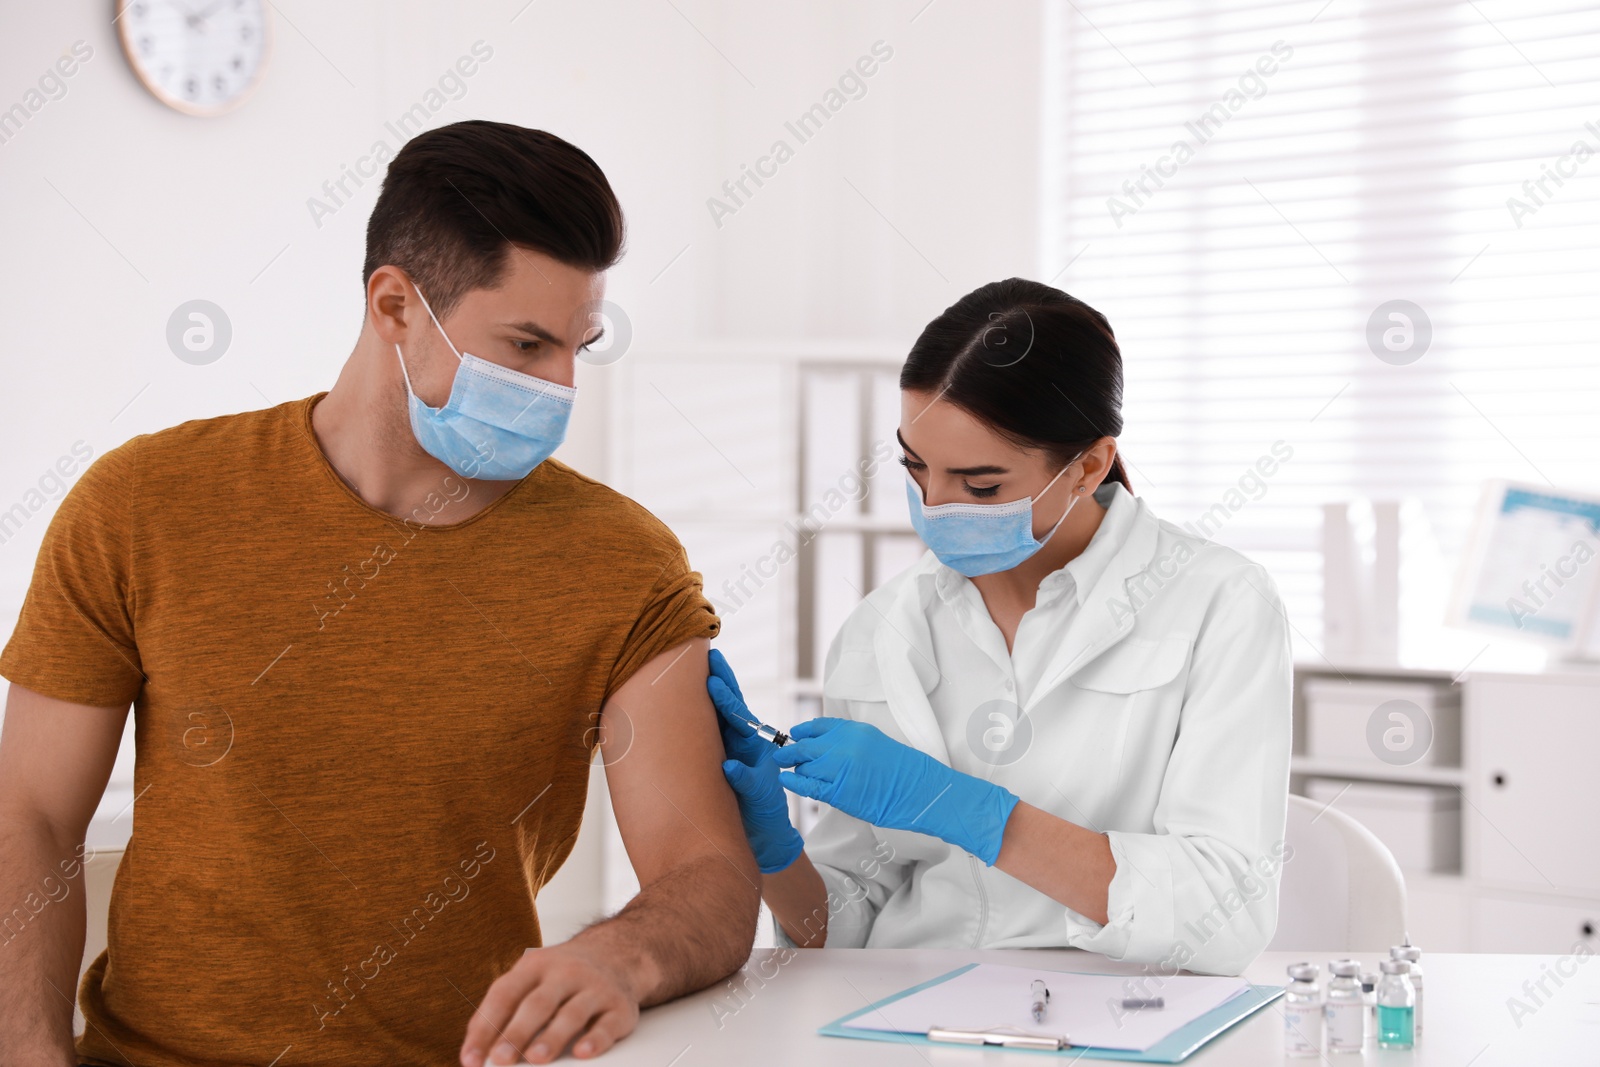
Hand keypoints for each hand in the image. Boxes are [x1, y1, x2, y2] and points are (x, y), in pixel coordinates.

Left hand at [459, 941, 639, 1064]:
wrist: (619, 952)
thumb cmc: (562, 976)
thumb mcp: (531, 977)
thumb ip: (504, 1008)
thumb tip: (474, 1050)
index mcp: (535, 966)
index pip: (504, 995)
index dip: (484, 1027)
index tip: (471, 1059)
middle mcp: (565, 973)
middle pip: (538, 1004)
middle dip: (517, 1032)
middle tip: (500, 1059)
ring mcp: (595, 988)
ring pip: (572, 1013)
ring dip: (552, 1037)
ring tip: (536, 1058)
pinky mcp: (619, 1007)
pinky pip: (607, 1024)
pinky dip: (596, 1039)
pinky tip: (583, 1052)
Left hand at [707, 650, 803, 872]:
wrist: (763, 839)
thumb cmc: (736, 806)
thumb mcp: (717, 780)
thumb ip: (708, 758)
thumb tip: (673, 741)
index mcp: (736, 742)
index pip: (726, 707)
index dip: (718, 684)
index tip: (706, 661)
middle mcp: (747, 747)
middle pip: (736, 710)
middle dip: (724, 683)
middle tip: (711, 660)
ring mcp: (757, 765)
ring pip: (743, 732)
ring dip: (729, 710)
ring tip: (714, 687)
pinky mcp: (763, 791)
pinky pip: (751, 781)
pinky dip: (740, 773)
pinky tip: (728, 766)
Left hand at [770, 718, 1019, 865]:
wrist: (922, 790)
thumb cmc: (904, 771)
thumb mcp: (876, 744)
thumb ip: (850, 743)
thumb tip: (826, 749)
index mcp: (855, 730)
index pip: (819, 726)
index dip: (802, 732)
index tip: (794, 735)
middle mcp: (844, 745)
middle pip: (805, 745)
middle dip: (790, 751)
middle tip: (781, 755)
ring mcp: (840, 768)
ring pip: (804, 766)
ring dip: (797, 770)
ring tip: (794, 774)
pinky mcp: (838, 791)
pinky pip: (807, 784)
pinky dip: (793, 782)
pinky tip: (786, 780)